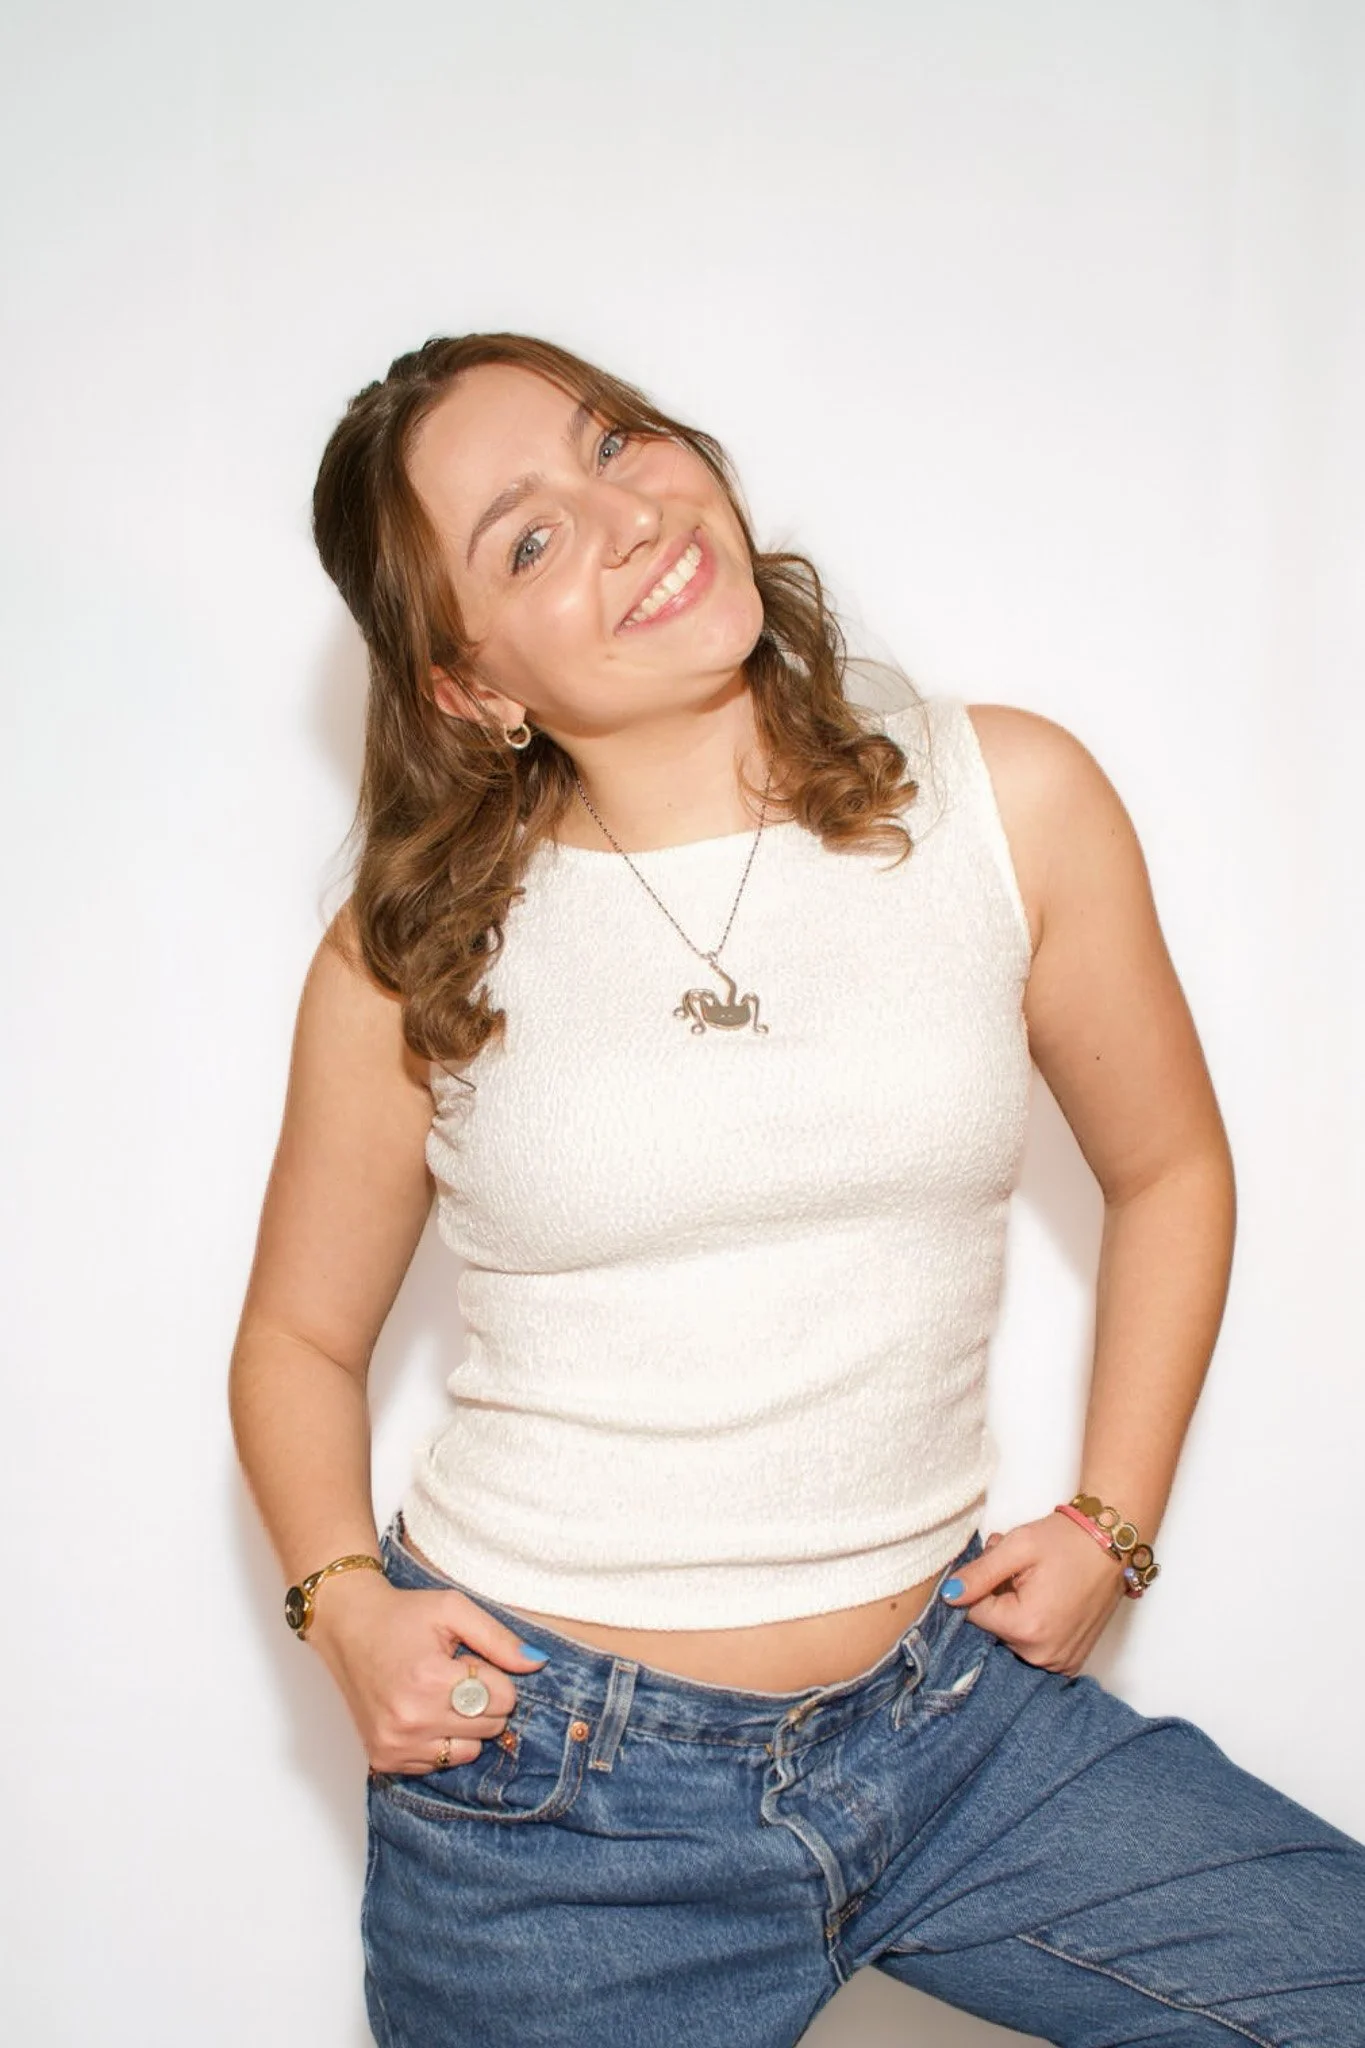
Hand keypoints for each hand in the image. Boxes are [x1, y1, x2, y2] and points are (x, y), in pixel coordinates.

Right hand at [305, 1569, 549, 1773]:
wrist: (347, 1627)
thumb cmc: (402, 1615)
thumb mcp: (453, 1609)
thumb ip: (499, 1638)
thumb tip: (538, 1663)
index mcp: (430, 1679)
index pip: (504, 1698)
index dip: (495, 1676)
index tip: (469, 1661)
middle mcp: (412, 1719)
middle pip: (491, 1727)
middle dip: (484, 1700)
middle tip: (454, 1676)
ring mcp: (396, 1744)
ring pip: (470, 1751)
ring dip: (465, 1725)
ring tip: (439, 1695)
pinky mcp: (385, 1759)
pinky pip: (440, 1764)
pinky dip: (440, 1741)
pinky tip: (422, 1713)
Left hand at [943, 1512, 1125, 1676]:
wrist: (1111, 1543)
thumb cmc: (1066, 1541)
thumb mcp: (1017, 1546)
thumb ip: (979, 1574)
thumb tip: (949, 1595)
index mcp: (1026, 1627)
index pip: (975, 1614)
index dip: (984, 1586)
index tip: (1005, 1568)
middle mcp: (1043, 1655)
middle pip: (994, 1629)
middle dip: (999, 1599)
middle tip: (1021, 1571)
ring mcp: (1060, 1662)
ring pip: (1012, 1639)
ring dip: (1015, 1613)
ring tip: (1036, 1584)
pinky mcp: (1070, 1661)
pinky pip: (1034, 1648)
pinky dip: (1033, 1627)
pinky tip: (1047, 1602)